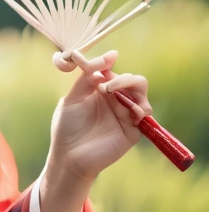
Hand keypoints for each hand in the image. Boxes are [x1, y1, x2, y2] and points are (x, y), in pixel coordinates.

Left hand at [48, 50, 152, 183]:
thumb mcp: (73, 97)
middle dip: (121, 78)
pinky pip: (144, 113)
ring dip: (128, 86)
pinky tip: (127, 110)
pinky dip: (139, 107)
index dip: (108, 63)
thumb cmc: (67, 128)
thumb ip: (88, 77)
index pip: (113, 71)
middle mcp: (116, 101)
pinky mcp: (133, 130)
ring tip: (109, 94)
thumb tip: (111, 55)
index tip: (107, 59)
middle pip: (133, 79)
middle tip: (104, 86)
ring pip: (141, 91)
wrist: (68, 156)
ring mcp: (125, 115)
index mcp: (100, 91)